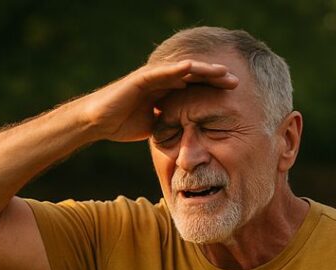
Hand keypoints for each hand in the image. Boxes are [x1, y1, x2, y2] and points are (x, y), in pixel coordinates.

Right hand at [77, 59, 238, 142]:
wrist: (99, 122)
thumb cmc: (122, 123)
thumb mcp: (155, 126)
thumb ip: (170, 124)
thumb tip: (185, 136)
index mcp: (167, 91)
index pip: (196, 86)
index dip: (215, 88)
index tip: (235, 95)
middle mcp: (162, 80)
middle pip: (195, 75)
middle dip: (215, 77)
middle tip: (236, 82)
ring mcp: (152, 77)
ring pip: (183, 70)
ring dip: (203, 70)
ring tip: (223, 72)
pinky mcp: (141, 78)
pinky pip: (163, 71)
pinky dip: (177, 68)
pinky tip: (193, 67)